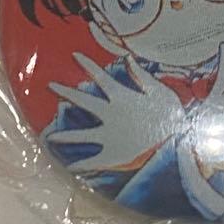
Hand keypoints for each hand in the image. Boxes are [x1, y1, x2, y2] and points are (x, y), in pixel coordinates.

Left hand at [46, 53, 186, 172]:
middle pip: (83, 101)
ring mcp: (108, 136)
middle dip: (66, 92)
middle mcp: (109, 116)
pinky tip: (69, 168)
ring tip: (49, 138)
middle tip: (50, 85)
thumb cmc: (171, 117)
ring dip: (65, 136)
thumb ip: (141, 76)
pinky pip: (92, 161)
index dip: (88, 65)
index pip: (100, 78)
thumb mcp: (159, 91)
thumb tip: (127, 58)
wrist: (174, 147)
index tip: (75, 55)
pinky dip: (81, 166)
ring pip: (81, 136)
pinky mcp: (111, 155)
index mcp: (121, 98)